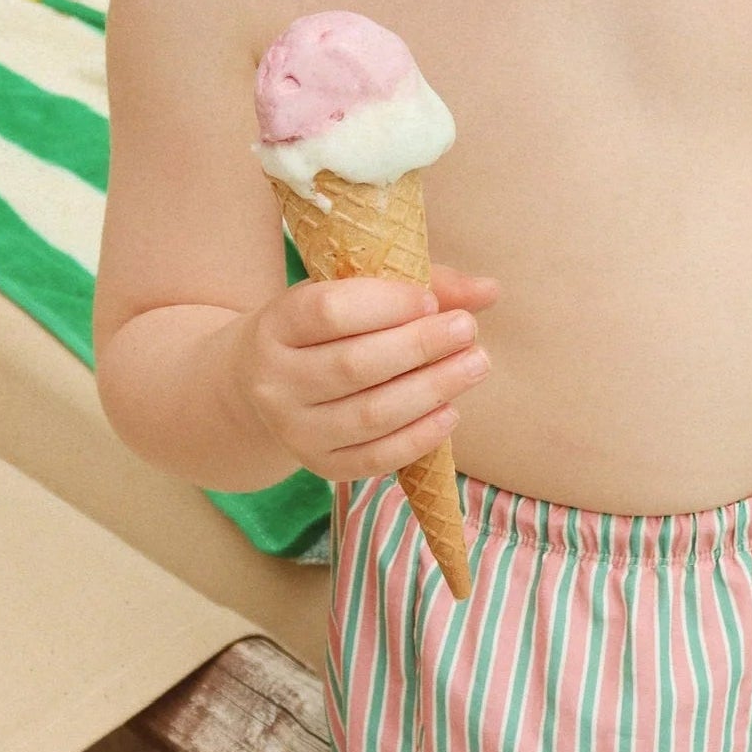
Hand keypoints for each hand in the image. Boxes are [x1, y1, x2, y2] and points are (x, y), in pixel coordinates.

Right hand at [231, 263, 499, 480]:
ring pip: (370, 415)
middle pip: (354, 366)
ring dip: (432, 390)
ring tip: (475, 364)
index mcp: (276, 325)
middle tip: (467, 329)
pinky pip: (375, 459)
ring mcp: (294, 430)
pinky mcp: (319, 465)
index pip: (328, 311)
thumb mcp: (349, 294)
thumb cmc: (322, 329)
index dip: (387, 304)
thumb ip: (417, 286)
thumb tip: (488, 290)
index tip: (429, 300)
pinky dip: (420, 437)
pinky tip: (452, 412)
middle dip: (420, 346)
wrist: (263, 384)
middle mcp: (275, 381)